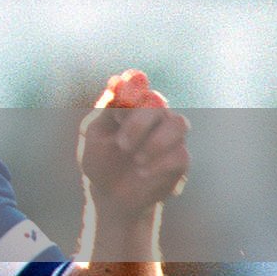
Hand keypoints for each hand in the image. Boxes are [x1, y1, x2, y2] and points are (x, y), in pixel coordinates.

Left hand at [77, 69, 188, 218]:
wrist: (111, 195)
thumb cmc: (101, 160)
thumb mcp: (96, 134)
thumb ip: (108, 109)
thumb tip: (116, 80)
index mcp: (129, 106)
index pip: (137, 84)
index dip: (134, 84)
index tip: (125, 91)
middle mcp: (153, 116)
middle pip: (157, 103)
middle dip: (139, 123)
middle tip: (122, 145)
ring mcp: (170, 137)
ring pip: (179, 123)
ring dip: (155, 141)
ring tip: (135, 160)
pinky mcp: (180, 160)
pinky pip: (180, 154)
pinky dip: (159, 163)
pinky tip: (142, 172)